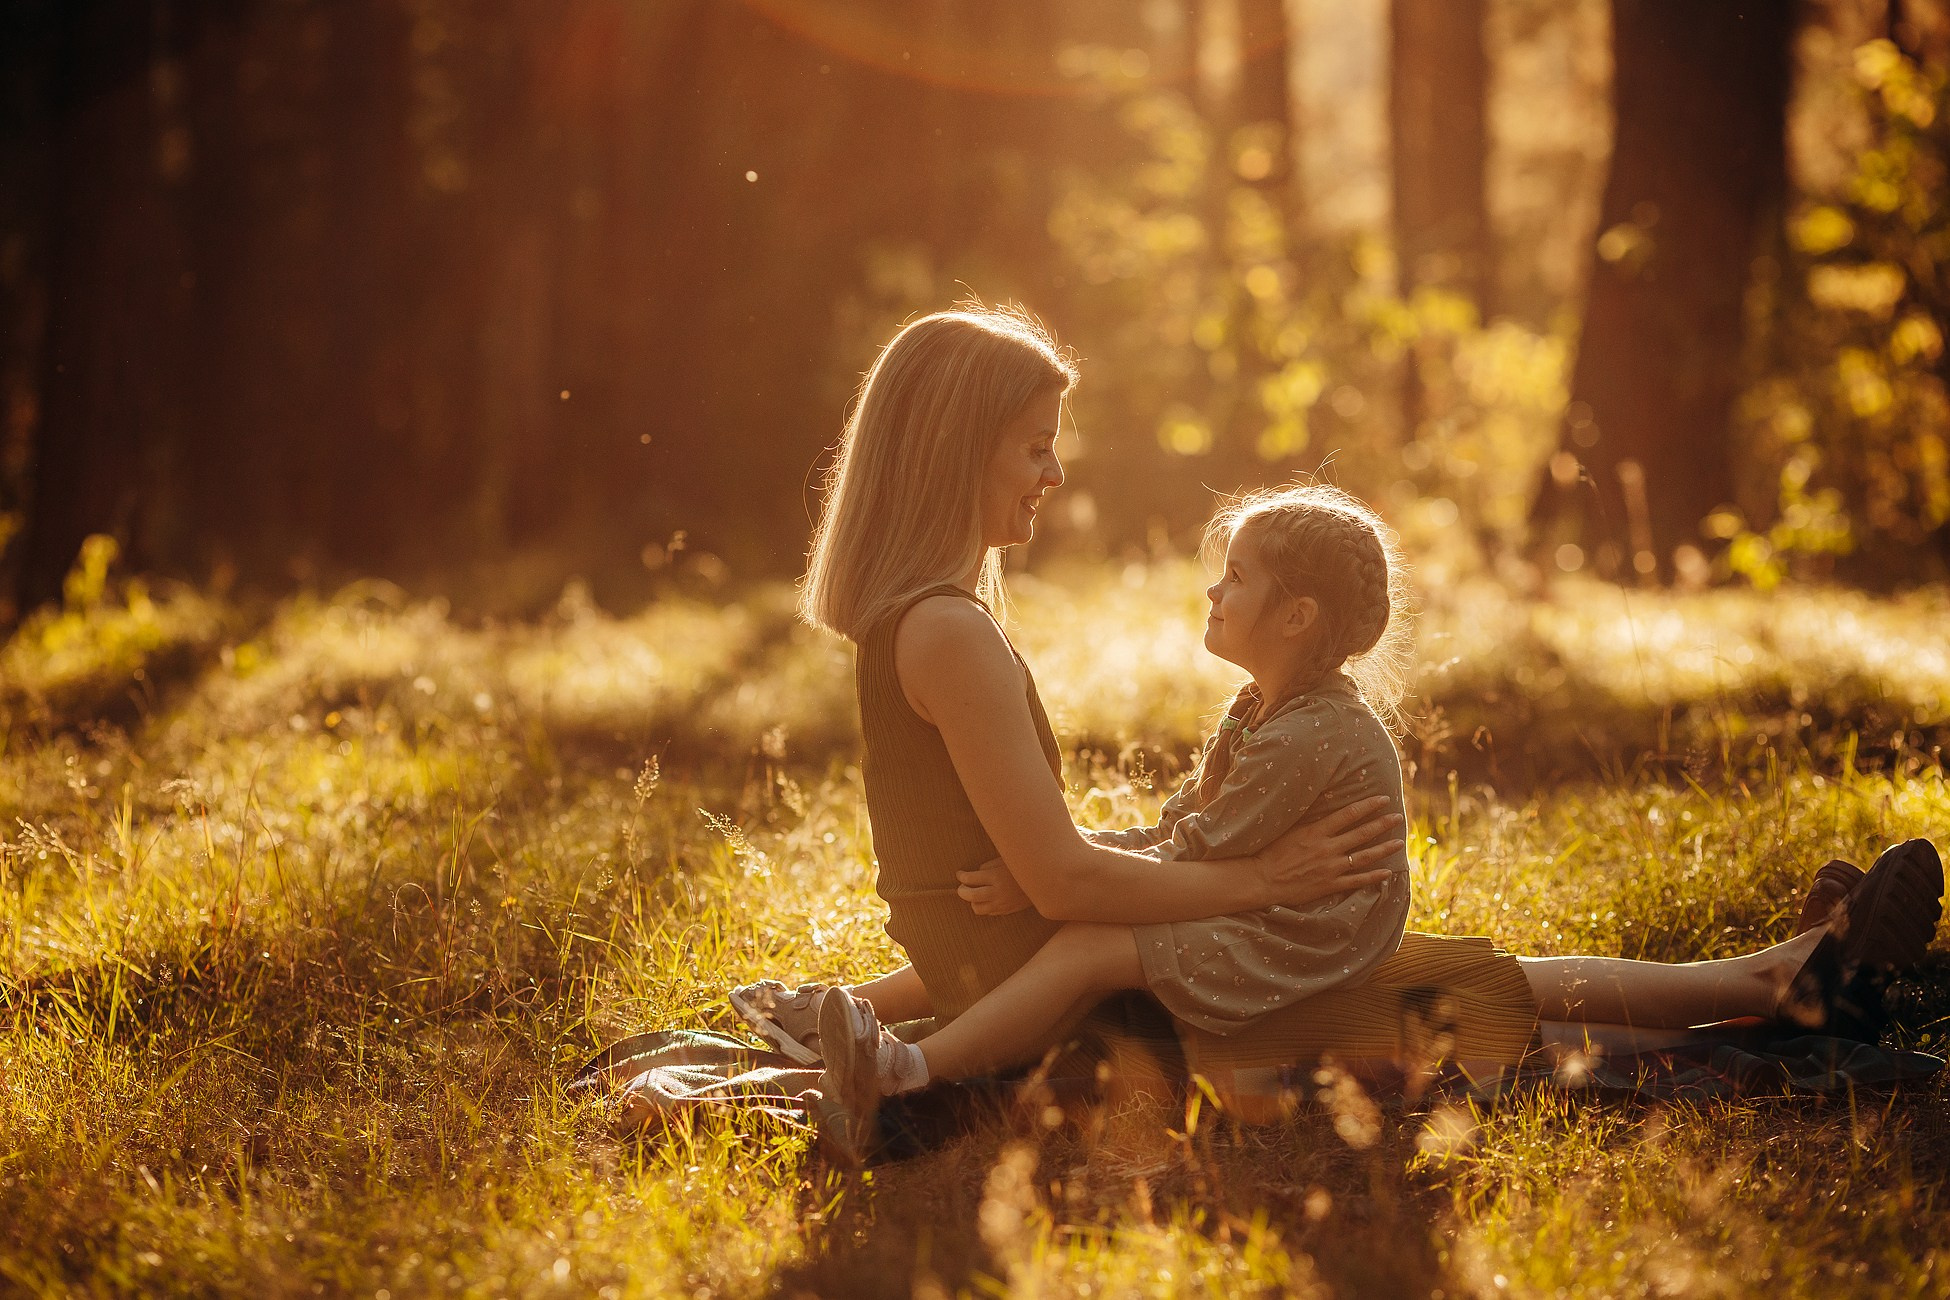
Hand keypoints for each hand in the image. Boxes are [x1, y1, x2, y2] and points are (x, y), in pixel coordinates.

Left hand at [957, 856, 1033, 915]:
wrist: (1044, 882)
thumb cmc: (1023, 867)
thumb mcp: (1005, 860)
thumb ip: (988, 867)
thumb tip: (975, 874)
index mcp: (996, 876)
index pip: (970, 878)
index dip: (961, 876)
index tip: (960, 874)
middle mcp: (997, 892)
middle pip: (970, 896)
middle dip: (961, 891)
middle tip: (961, 886)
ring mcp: (1002, 904)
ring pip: (977, 908)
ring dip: (973, 901)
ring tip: (975, 894)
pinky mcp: (1007, 911)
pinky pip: (989, 912)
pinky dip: (985, 906)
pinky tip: (987, 899)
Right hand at [1253, 796, 1402, 907]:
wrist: (1261, 879)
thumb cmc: (1271, 851)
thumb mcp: (1289, 828)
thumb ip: (1309, 817)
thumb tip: (1324, 799)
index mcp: (1317, 831)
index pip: (1349, 814)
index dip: (1368, 806)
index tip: (1383, 799)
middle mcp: (1327, 848)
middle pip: (1362, 833)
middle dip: (1382, 823)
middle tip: (1398, 816)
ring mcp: (1330, 868)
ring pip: (1364, 857)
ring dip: (1384, 848)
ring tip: (1399, 842)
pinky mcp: (1329, 885)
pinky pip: (1357, 880)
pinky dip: (1373, 876)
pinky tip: (1387, 872)